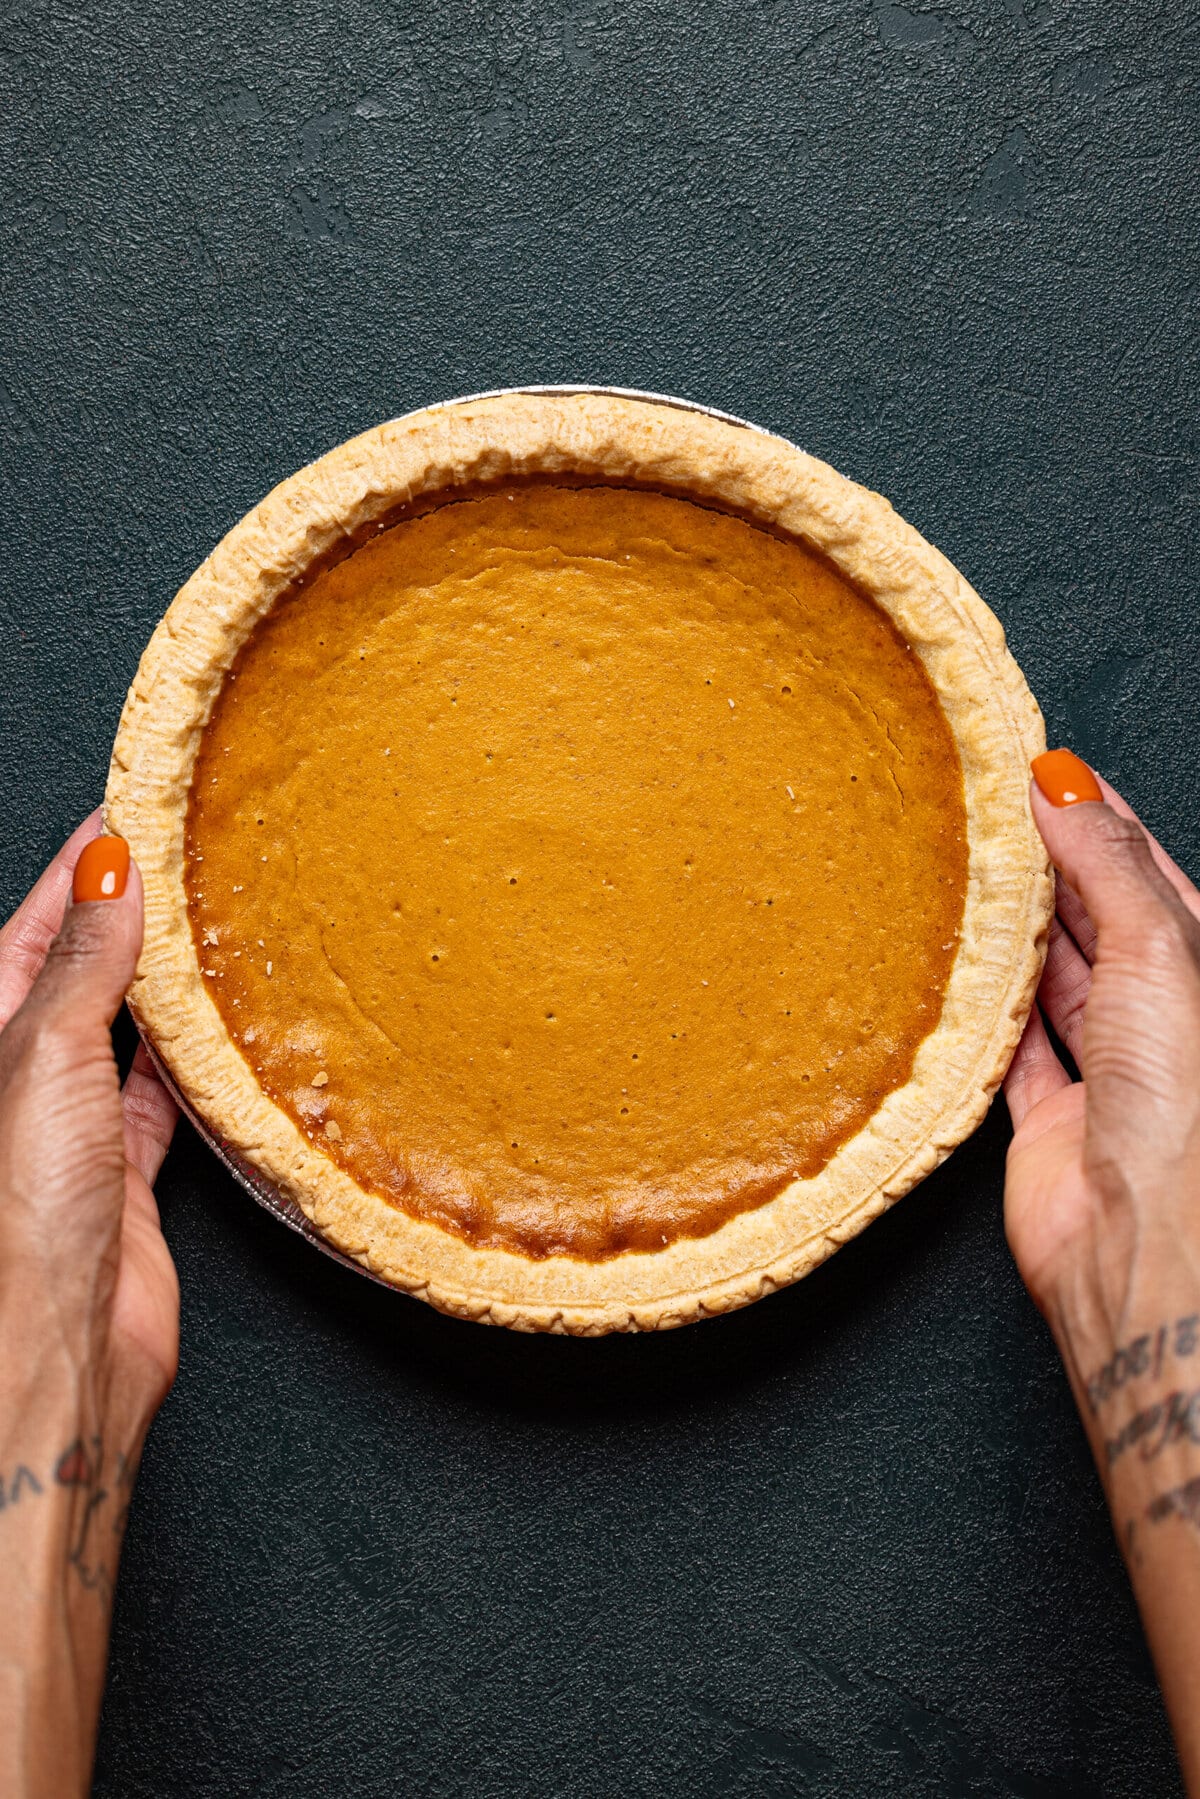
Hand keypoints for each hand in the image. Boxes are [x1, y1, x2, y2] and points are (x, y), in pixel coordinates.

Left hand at [0, 812, 178, 1797]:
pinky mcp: (126, 1182)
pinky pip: (162, 1102)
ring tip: (206, 932)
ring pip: (120, 1036)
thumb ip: (83, 966)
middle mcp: (23, 1082)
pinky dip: (191, 1067)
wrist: (54, 1346)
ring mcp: (73, 1133)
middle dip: (119, 920)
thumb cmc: (21, 1212)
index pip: (31, 933)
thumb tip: (112, 874)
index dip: (77, 873)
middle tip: (179, 861)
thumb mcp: (43, 1054)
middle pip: (74, 977)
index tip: (125, 817)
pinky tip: (218, 1039)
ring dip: (159, 988)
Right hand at [1003, 750, 1199, 1792]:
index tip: (1039, 771)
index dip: (1097, 820)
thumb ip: (1106, 866)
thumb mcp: (1159, 948)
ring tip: (959, 873)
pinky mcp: (1054, 1119)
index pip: (1147, 872)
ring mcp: (1112, 1069)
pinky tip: (955, 968)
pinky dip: (983, 1008)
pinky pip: (1012, 1046)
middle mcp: (1165, 1017)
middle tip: (982, 812)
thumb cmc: (1183, 1103)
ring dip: (1011, 933)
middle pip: (1098, 920)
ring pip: (1053, 979)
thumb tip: (1063, 784)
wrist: (1146, 1243)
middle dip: (1047, 870)